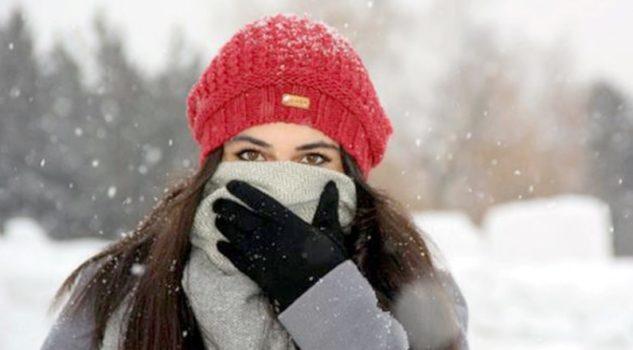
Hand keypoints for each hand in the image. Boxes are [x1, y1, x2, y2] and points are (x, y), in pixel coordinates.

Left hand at [213, 179, 348, 311]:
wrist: (320, 294)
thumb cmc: (328, 260)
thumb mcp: (330, 229)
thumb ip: (327, 206)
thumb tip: (331, 183)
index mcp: (286, 221)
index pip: (258, 201)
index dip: (242, 191)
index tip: (230, 184)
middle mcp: (269, 235)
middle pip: (240, 217)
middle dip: (226, 208)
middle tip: (216, 202)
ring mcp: (260, 254)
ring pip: (234, 236)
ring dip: (223, 227)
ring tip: (217, 219)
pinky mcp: (256, 272)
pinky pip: (235, 259)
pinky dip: (226, 251)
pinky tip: (219, 245)